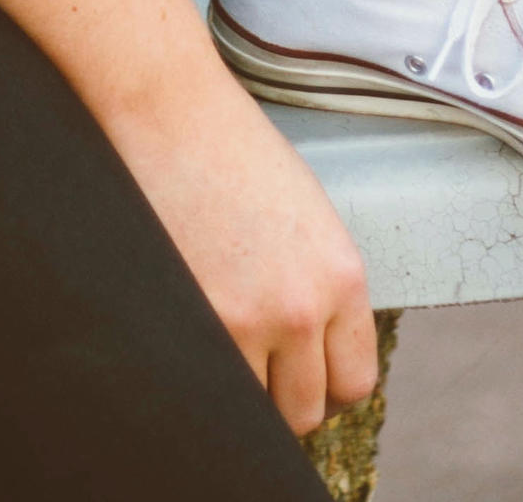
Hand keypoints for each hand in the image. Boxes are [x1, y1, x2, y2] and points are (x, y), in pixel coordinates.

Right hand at [102, 71, 378, 435]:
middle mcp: (303, 307)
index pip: (354, 379)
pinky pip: (208, 388)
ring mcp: (245, 319)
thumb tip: (304, 344)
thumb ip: (314, 283)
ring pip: (256, 412)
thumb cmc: (228, 148)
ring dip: (240, 400)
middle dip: (280, 404)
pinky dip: (201, 382)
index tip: (302, 386)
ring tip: (220, 368)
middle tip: (254, 383)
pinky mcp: (194, 317)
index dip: (324, 392)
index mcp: (341, 276)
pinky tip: (189, 355)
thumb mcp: (304, 216)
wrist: (169, 110)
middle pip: (306, 408)